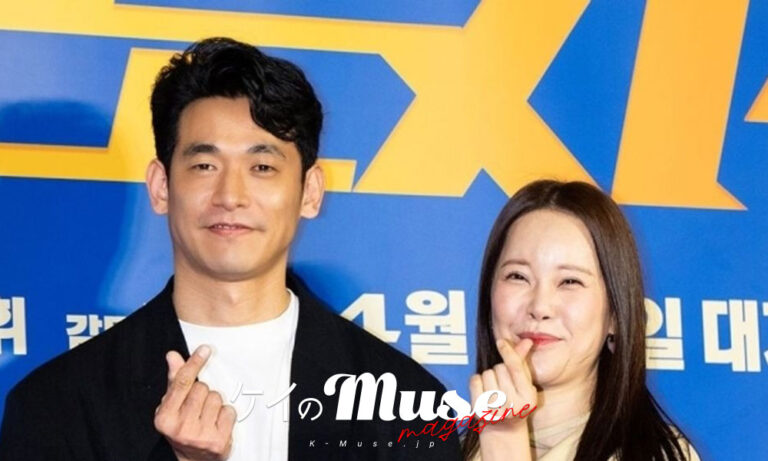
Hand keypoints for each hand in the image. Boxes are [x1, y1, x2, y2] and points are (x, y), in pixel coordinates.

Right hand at [153, 345, 235, 460]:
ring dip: (214, 403)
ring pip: (217, 398)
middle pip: (202, 388)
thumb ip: (174, 381)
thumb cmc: (182, 428)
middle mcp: (181, 428)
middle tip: (198, 406)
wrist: (194, 459)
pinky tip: (217, 423)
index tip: (205, 350)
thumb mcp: (172, 407)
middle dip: (202, 392)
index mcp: (165, 418)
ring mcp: (200, 436)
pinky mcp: (218, 442)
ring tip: (207, 415)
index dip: (194, 363)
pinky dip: (226, 414)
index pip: (182, 383)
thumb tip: (173, 356)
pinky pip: (229, 411)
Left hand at [469, 338, 535, 460]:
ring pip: (487, 373)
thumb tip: (526, 341)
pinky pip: (474, 380)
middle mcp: (513, 405)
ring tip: (495, 390)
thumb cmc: (516, 401)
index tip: (501, 342)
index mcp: (528, 398)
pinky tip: (484, 392)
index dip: (508, 352)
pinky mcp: (479, 411)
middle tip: (504, 384)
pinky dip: (477, 382)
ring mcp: (495, 409)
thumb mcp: (524, 384)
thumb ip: (523, 363)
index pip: (515, 368)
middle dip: (500, 370)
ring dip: (489, 377)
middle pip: (500, 368)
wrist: (504, 430)